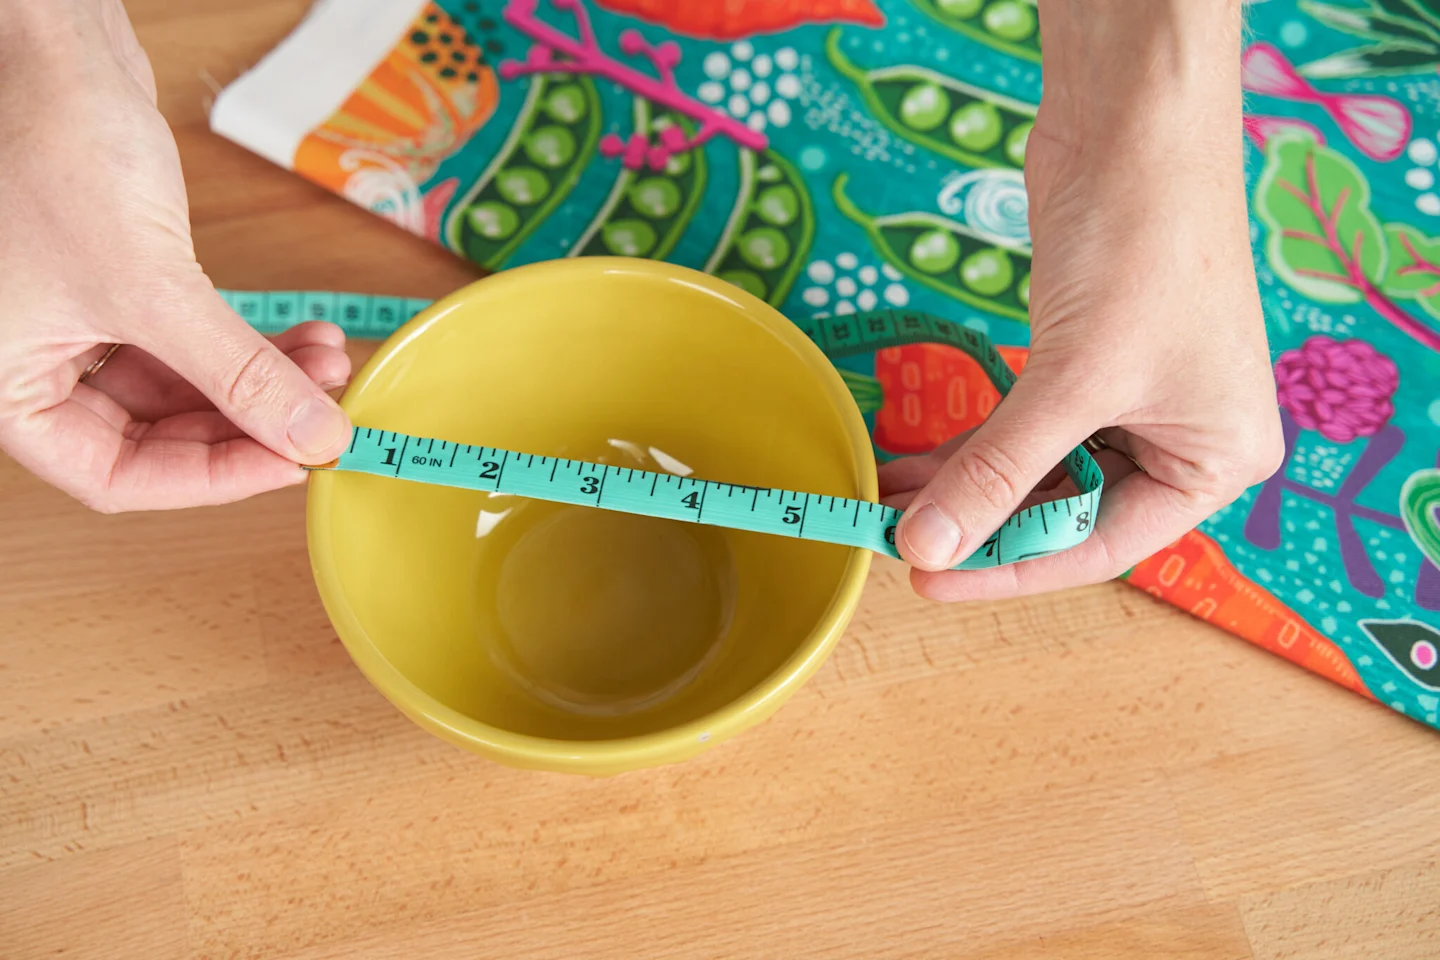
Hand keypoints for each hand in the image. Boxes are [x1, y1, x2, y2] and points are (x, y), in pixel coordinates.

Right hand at [0, 1, 351, 511]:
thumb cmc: (49, 149)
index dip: (212, 480)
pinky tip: (304, 340)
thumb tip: (314, 437)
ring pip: (184, 388)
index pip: (117, 478)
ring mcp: (82, 326)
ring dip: (261, 383)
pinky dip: (248, 344)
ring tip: (328, 365)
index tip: (292, 462)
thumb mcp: (150, 285)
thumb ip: (236, 372)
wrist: (48, 50)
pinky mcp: (123, 285)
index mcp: (12, 388)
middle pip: (158, 437)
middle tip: (323, 414)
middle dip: (250, 423)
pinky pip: (192, 339)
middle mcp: (40, 365)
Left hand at [880, 0, 1283, 599]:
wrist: (1134, 124)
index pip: (1099, 547)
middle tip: (896, 543)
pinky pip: (1020, 427)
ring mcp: (1131, 400)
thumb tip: (925, 548)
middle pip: (1065, 512)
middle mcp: (1179, 440)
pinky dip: (968, 446)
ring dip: (963, 488)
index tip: (929, 580)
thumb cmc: (1142, 249)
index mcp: (1214, 463)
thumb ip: (998, 472)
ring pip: (1036, 472)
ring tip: (885, 506)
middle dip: (980, 525)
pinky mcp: (1083, 363)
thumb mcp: (1070, 380)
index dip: (1008, 569)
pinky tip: (909, 466)